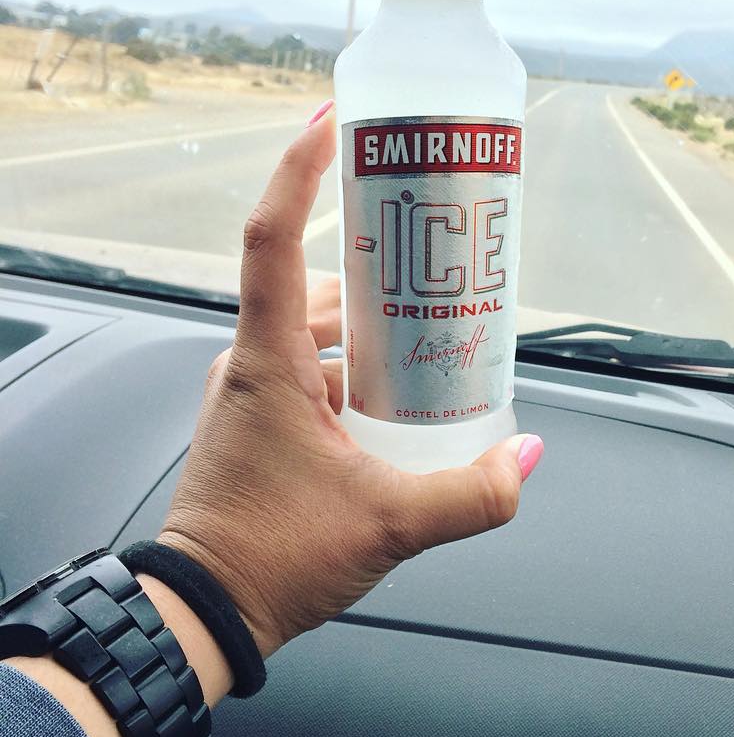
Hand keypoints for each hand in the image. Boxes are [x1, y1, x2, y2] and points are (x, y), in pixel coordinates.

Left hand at [156, 103, 541, 657]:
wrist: (203, 612)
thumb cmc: (272, 558)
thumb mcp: (390, 524)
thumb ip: (471, 493)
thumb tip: (527, 456)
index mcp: (267, 361)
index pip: (273, 240)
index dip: (299, 171)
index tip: (333, 123)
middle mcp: (250, 363)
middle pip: (314, 283)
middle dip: (377, 269)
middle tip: (433, 256)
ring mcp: (249, 392)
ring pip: (313, 331)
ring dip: (367, 328)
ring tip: (430, 332)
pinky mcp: (256, 421)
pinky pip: (307, 369)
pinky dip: (350, 368)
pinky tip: (398, 399)